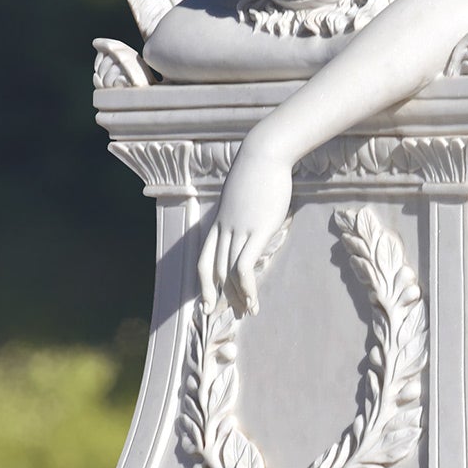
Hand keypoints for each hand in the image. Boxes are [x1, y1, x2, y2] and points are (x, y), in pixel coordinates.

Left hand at [200, 132, 293, 314]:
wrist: (264, 153)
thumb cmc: (259, 170)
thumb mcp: (245, 193)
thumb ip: (244, 208)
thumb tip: (252, 213)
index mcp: (219, 222)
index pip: (204, 260)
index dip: (204, 284)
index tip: (209, 303)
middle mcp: (224, 230)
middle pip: (213, 271)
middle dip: (220, 296)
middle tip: (229, 314)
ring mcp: (238, 231)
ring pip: (228, 273)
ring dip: (237, 297)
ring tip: (248, 312)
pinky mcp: (256, 231)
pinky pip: (243, 267)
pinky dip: (246, 288)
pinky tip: (254, 300)